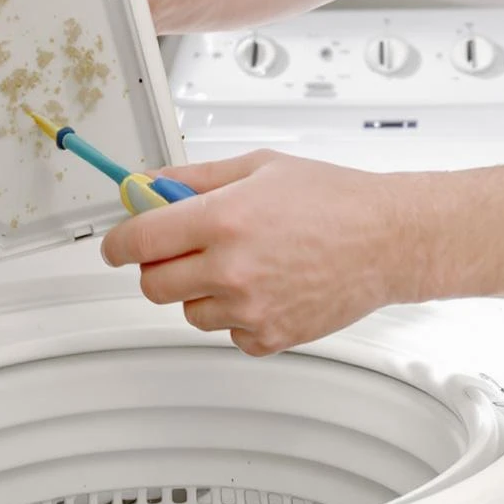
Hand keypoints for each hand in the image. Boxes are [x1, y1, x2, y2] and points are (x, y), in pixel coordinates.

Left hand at [99, 150, 420, 355]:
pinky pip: (227, 334)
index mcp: (224, 219)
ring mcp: (250, 307)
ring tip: (240, 265)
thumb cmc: (334, 199)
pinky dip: (237, 316)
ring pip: (188, 312)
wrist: (388, 240)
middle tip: (182, 250)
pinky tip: (266, 287)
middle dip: (158, 265)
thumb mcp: (258, 167)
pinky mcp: (269, 336)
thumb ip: (196, 177)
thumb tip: (150, 184)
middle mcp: (232, 267)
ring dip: (199, 291)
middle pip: (152, 284)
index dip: (117, 243)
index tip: (115, 245)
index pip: (138, 240)